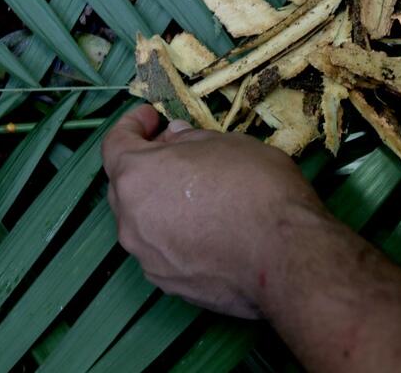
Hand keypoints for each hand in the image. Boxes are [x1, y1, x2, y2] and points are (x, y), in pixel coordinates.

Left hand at [101, 105, 326, 317]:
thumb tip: (175, 138)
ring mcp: (148, 257)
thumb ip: (189, 140)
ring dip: (160, 201)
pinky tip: (208, 228)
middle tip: (177, 150)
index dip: (132, 125)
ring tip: (197, 193)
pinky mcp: (169, 284)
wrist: (285, 256)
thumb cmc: (257, 188)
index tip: (152, 117)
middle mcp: (130, 220)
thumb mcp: (226, 144)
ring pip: (143, 221)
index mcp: (138, 176)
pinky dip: (175, 234)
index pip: (115, 143)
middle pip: (125, 185)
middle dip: (147, 163)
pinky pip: (162, 250)